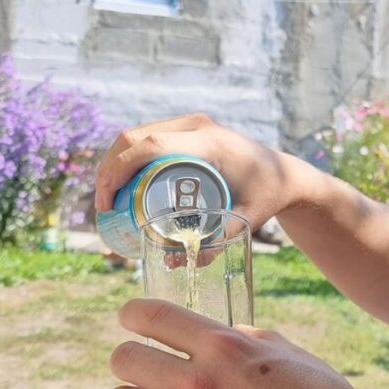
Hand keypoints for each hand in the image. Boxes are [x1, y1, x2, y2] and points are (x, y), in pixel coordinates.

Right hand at [94, 113, 309, 230]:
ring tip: (107, 200)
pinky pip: (148, 137)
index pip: (150, 145)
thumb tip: (182, 263)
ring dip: (114, 162)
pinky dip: (128, 156)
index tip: (106, 204)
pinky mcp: (188, 130)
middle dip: (108, 170)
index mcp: (209, 142)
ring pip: (137, 135)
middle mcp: (197, 126)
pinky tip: (119, 182)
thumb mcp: (249, 218)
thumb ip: (220, 240)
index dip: (118, 171)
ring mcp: (191, 125)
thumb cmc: (268, 195)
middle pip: (134, 137)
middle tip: (102, 208)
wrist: (286, 174)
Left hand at [101, 299, 388, 388]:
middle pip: (123, 358)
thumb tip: (222, 336)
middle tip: (143, 367)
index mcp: (223, 346)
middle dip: (131, 359)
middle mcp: (196, 384)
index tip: (131, 317)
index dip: (133, 313)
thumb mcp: (286, 351)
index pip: (152, 315)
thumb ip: (244, 339)